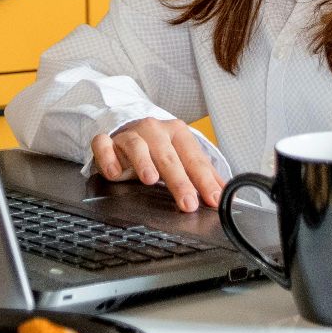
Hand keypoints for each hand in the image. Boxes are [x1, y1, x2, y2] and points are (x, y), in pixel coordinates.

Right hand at [90, 118, 223, 212]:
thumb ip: (203, 174)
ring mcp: (129, 134)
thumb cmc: (159, 149)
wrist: (127, 130)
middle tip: (188, 202)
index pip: (194, 159)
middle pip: (168, 155)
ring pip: (137, 146)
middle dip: (179, 180)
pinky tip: (115, 174)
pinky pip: (104, 145)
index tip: (213, 200)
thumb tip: (227, 194)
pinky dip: (108, 157)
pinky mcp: (107, 141)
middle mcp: (154, 130)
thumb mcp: (183, 158)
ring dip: (144, 162)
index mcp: (177, 133)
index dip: (205, 181)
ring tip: (151, 180)